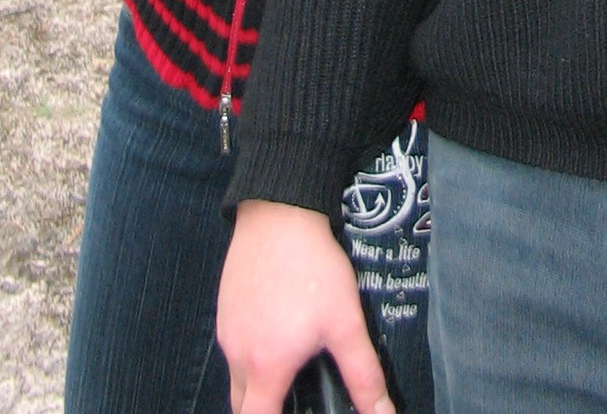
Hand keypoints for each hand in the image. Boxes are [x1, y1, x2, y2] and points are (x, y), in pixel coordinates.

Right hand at [219, 201, 391, 413]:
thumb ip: (363, 374)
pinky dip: (250, 351)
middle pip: (240, 403)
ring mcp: (227, 328)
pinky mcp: (225, 304)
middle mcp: (237, 353)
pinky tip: (276, 328)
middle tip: (292, 399)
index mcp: (265, 367)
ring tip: (289, 364)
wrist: (280, 213)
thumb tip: (382, 413)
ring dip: (256, 381)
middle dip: (262, 409)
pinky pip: (233, 343)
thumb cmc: (314, 270)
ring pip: (235, 373)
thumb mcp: (346, 323)